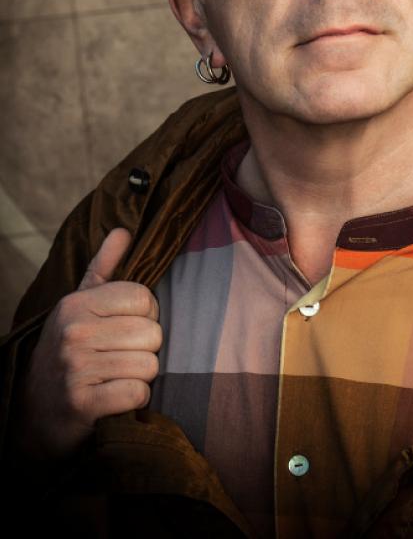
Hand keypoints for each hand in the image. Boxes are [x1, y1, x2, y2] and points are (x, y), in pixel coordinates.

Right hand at [14, 228, 161, 461]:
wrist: (35, 409)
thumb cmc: (70, 349)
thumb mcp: (80, 305)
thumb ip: (104, 267)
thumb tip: (123, 230)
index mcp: (77, 303)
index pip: (144, 298)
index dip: (146, 316)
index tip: (128, 328)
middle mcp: (74, 332)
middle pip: (152, 333)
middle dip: (145, 349)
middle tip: (121, 357)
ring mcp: (76, 368)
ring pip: (149, 365)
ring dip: (140, 376)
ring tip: (117, 376)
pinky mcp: (82, 403)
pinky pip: (137, 393)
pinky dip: (134, 400)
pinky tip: (115, 397)